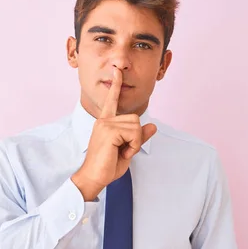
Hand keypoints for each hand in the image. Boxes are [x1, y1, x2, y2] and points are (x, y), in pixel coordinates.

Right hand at [71, 68, 156, 200]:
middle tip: (124, 150)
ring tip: (121, 152)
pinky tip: (121, 153)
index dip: (116, 85)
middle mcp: (104, 120)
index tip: (117, 71)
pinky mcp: (109, 131)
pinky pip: (134, 133)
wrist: (94, 177)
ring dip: (134, 143)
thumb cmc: (107, 166)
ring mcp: (105, 124)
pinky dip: (133, 146)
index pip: (112, 100)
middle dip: (136, 137)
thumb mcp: (127, 150)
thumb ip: (139, 137)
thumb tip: (153, 126)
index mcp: (106, 122)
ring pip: (136, 126)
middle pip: (135, 118)